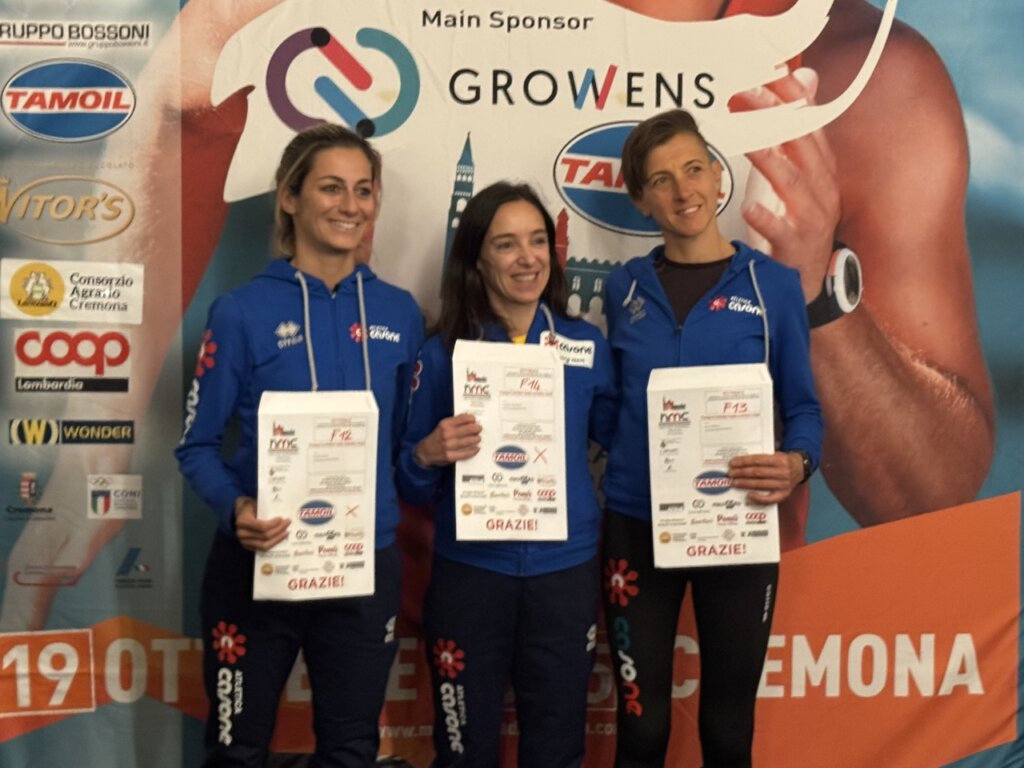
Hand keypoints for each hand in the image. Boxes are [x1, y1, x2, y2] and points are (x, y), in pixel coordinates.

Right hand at [233, 496, 289, 551]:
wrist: (238, 514)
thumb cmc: (248, 507)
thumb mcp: (253, 503)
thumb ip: (264, 508)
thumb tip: (280, 512)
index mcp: (242, 521)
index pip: (261, 526)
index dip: (273, 524)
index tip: (281, 518)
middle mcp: (241, 533)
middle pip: (265, 536)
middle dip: (279, 530)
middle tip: (287, 523)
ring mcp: (244, 542)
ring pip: (264, 545)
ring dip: (277, 539)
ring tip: (286, 532)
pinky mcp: (248, 547)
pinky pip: (263, 549)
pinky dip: (272, 544)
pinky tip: (280, 538)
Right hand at [414, 413, 481, 466]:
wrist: (425, 452)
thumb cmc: (436, 437)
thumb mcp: (442, 426)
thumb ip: (454, 422)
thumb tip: (468, 416)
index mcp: (445, 424)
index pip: (463, 418)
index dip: (471, 419)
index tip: (474, 420)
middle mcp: (446, 434)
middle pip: (467, 429)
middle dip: (476, 429)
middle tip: (479, 429)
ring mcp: (448, 446)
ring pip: (467, 441)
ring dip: (476, 439)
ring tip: (478, 438)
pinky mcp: (450, 456)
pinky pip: (465, 453)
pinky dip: (472, 451)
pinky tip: (476, 448)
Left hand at [728, 452, 802, 505]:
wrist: (801, 468)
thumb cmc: (784, 461)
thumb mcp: (776, 454)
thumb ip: (762, 458)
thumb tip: (742, 461)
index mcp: (779, 460)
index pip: (757, 460)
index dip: (743, 461)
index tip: (732, 463)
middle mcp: (781, 472)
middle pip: (757, 472)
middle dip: (741, 472)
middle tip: (730, 473)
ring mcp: (783, 484)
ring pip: (760, 484)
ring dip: (745, 483)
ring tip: (734, 482)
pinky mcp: (784, 494)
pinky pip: (769, 499)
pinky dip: (758, 498)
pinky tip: (748, 495)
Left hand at [736, 67, 840, 300]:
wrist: (808, 279)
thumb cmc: (801, 223)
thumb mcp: (802, 175)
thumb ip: (798, 131)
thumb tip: (805, 79)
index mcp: (822, 170)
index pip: (809, 124)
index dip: (791, 98)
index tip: (768, 74)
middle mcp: (823, 189)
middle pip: (799, 145)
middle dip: (773, 117)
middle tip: (744, 95)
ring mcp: (813, 218)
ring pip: (792, 183)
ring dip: (769, 159)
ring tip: (745, 142)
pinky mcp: (798, 247)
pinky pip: (783, 230)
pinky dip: (767, 219)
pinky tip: (749, 208)